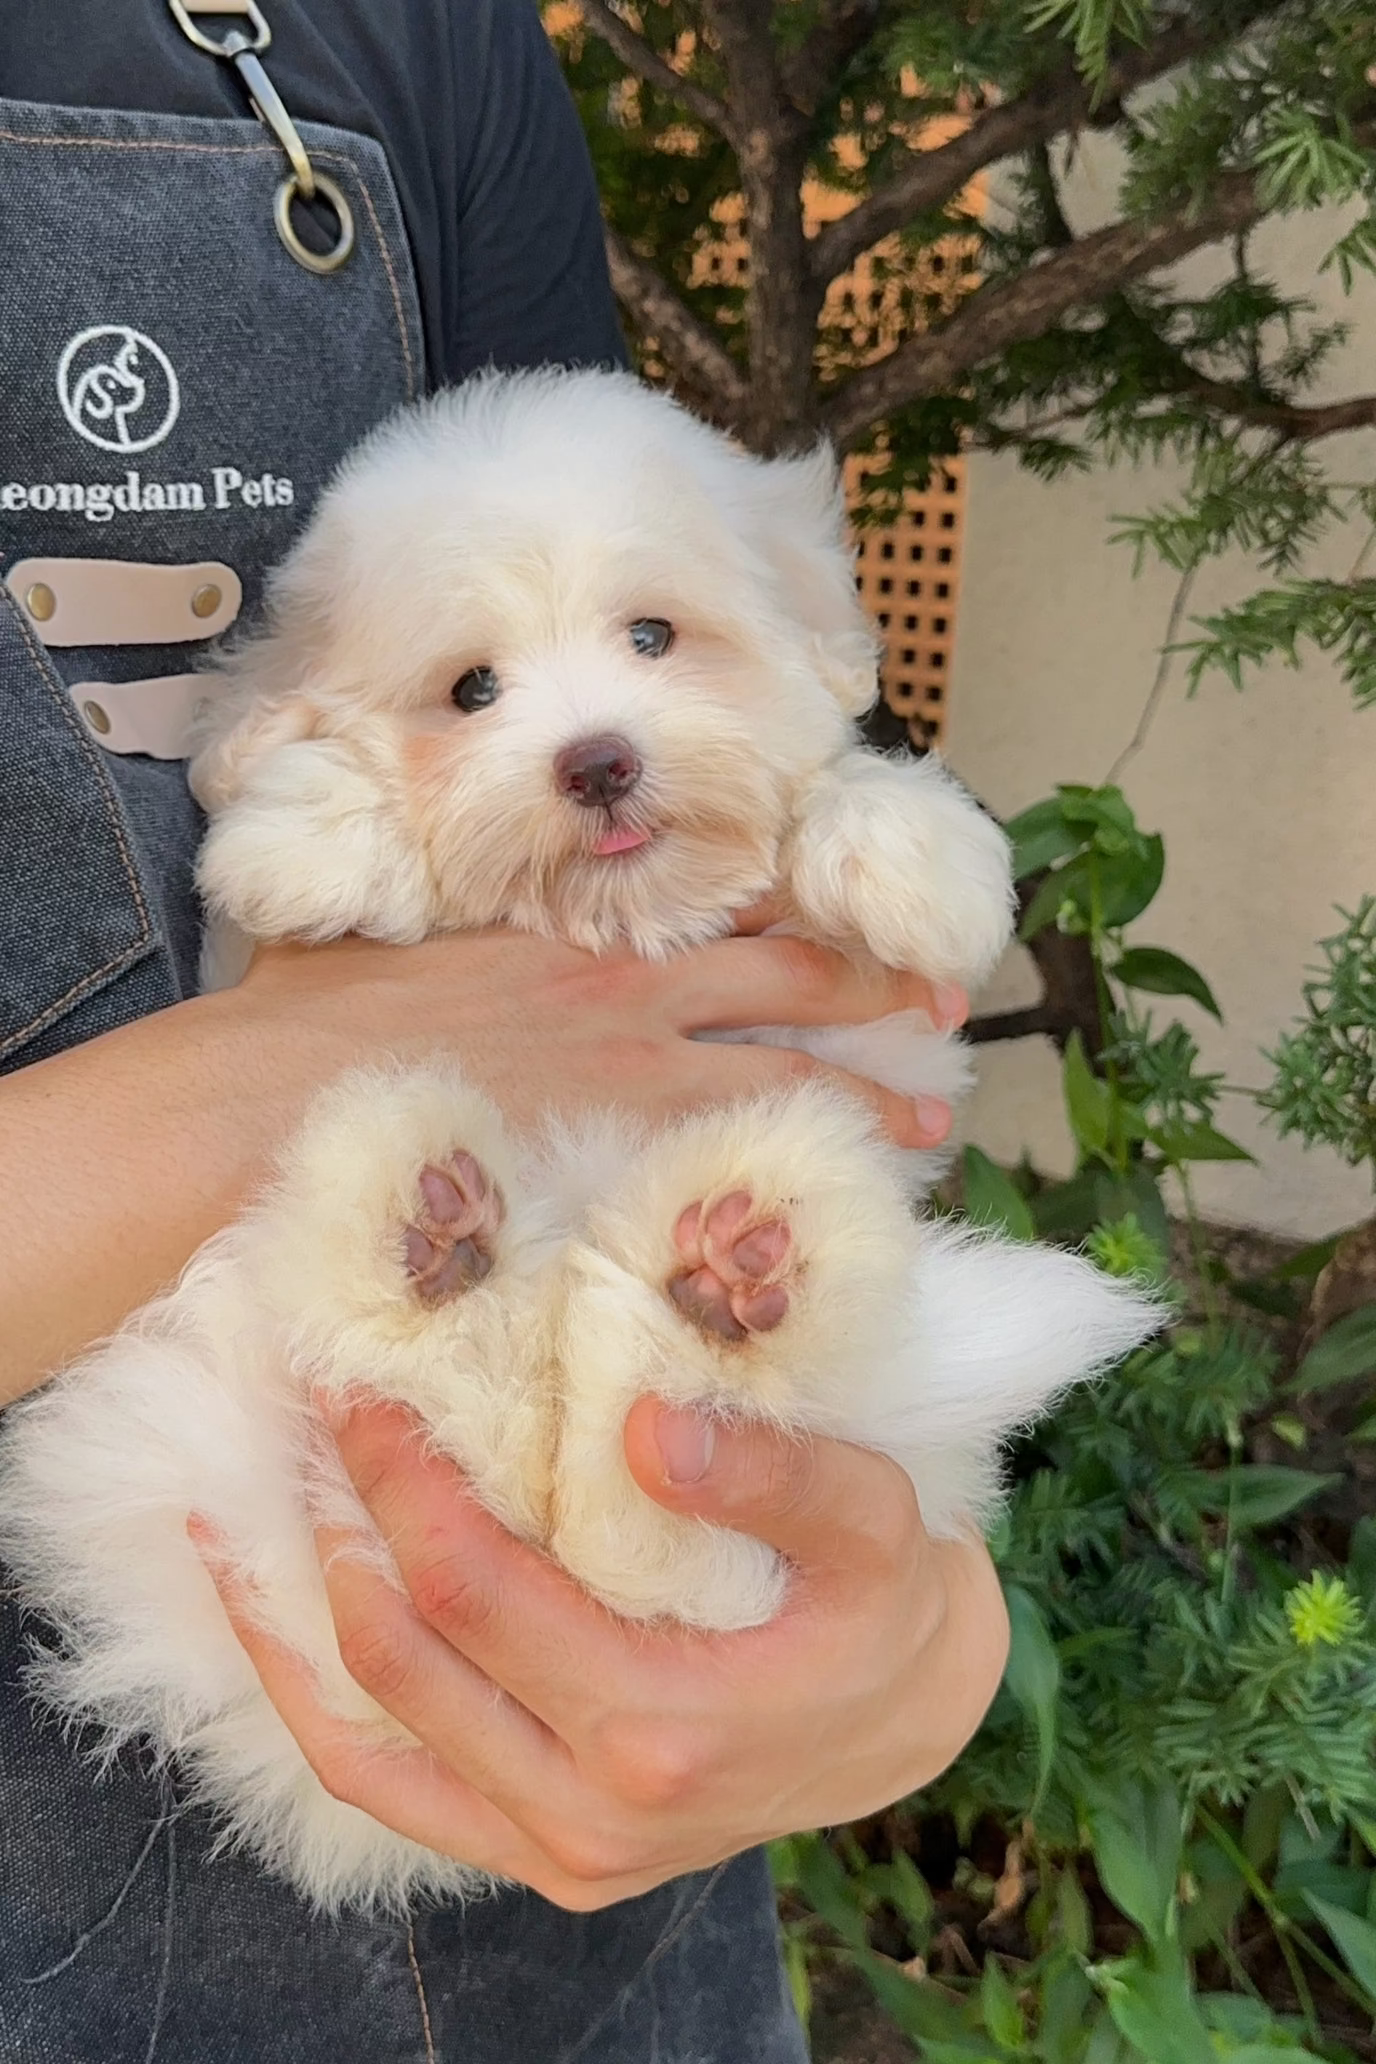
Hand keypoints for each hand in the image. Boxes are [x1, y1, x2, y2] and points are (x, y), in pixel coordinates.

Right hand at [1, 928, 959, 1399]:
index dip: (807, 930)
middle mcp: (617, 998)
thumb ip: (425, 935)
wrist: (258, 1107)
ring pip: (780, 1084)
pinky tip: (834, 1212)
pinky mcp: (601, 1166)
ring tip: (929, 1131)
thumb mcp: (370, 946)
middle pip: (786, 989)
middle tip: (945, 1020)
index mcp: (573, 936)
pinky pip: (724, 1173)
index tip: (866, 943)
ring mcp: (616, 1084)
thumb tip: (415, 928)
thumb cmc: (300, 1027)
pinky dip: (787, 1185)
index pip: (720, 922)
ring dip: (862, 1103)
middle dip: (876, 1002)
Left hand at [196, 1395, 1009, 1911]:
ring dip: (297, 1618)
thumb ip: (775, 1474)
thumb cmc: (881, 1605)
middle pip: (406, 1655)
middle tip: (317, 1419)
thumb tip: (645, 1426)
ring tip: (249, 1511)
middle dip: (345, 1520)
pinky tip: (276, 1627)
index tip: (363, 1391)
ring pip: (368, 1739)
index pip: (475, 1591)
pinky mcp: (541, 1863)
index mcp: (665, 1728)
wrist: (902, 1724)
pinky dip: (318, 1708)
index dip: (402, 1485)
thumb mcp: (874, 1520)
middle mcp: (591, 1813)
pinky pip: (391, 1793)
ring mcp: (558, 1854)